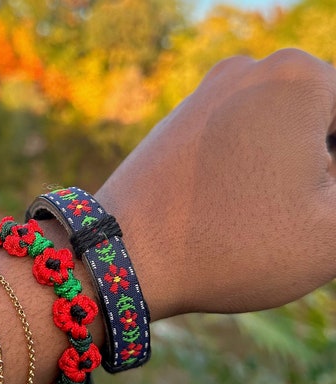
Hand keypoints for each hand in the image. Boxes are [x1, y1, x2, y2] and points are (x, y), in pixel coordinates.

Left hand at [98, 49, 335, 319]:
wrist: (122, 259)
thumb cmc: (231, 247)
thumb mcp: (332, 234)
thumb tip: (327, 178)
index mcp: (299, 77)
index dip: (333, 184)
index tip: (308, 211)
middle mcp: (248, 71)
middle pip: (316, 127)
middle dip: (316, 172)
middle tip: (284, 219)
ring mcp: (203, 95)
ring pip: (274, 136)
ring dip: (281, 175)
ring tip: (253, 220)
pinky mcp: (175, 125)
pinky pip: (231, 145)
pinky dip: (241, 175)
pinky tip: (222, 212)